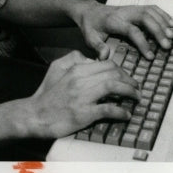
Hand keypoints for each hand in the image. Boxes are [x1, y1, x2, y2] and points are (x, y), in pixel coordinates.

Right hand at [25, 51, 140, 138]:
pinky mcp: (84, 113)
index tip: (127, 79)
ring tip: (137, 98)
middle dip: (130, 80)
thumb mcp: (56, 68)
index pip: (107, 64)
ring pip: (113, 87)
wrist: (35, 114)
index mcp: (76, 69)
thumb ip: (73, 59)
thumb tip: (91, 58)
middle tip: (136, 88)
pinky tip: (126, 114)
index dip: (122, 71)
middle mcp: (80, 80)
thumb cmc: (47, 94)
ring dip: (130, 92)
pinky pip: (108, 109)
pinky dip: (121, 112)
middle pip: (113, 73)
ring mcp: (82, 97)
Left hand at [75, 1, 172, 59]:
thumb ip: (97, 47)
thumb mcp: (89, 38)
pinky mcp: (135, 7)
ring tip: (172, 35)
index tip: (150, 56)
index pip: (131, 30)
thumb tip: (104, 57)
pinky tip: (171, 24)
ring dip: (163, 22)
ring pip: (150, 11)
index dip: (142, 43)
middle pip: (145, 18)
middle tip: (168, 45)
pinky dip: (163, 14)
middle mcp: (124, 12)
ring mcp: (131, 8)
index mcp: (113, 21)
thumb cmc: (91, 27)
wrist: (89, 11)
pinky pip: (152, 8)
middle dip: (158, 31)